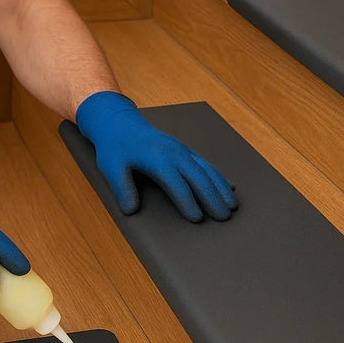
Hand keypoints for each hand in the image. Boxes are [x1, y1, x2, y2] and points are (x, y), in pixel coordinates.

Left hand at [75, 91, 236, 221]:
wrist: (121, 124)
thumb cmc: (116, 148)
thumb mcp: (111, 168)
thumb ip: (122, 189)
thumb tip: (131, 210)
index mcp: (157, 158)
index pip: (176, 184)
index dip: (187, 202)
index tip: (197, 219)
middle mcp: (174, 153)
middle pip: (198, 177)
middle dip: (212, 198)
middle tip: (223, 218)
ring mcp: (182, 151)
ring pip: (207, 170)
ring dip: (221, 188)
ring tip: (232, 206)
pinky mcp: (186, 151)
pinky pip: (206, 164)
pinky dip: (219, 177)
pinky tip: (230, 187)